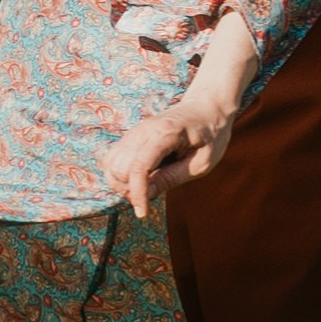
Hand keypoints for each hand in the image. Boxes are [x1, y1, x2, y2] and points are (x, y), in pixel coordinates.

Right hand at [101, 15, 258, 219]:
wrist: (206, 107)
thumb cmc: (210, 135)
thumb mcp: (202, 162)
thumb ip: (173, 177)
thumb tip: (146, 195)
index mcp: (165, 134)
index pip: (139, 167)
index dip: (137, 194)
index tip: (143, 214)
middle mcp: (143, 130)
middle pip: (119, 168)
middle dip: (130, 189)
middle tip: (154, 193)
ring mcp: (135, 132)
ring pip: (110, 164)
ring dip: (122, 183)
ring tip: (148, 186)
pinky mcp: (131, 137)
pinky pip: (112, 159)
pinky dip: (119, 175)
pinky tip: (140, 178)